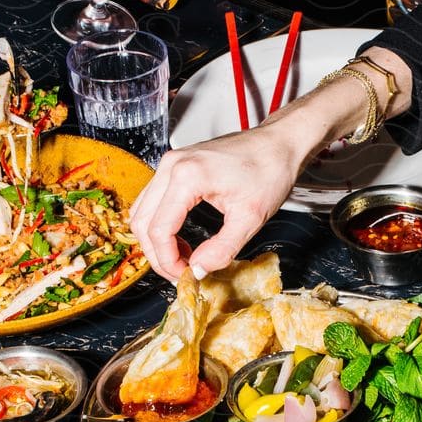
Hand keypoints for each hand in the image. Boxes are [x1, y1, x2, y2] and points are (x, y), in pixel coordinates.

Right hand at [129, 51, 411, 279]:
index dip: (167, 260)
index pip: (159, 229)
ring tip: (183, 258)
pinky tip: (181, 240)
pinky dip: (160, 225)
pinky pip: (152, 201)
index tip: (184, 277)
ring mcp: (170, 163)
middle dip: (157, 254)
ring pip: (143, 212)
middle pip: (142, 222)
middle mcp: (171, 165)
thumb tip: (197, 270)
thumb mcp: (250, 219)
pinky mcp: (174, 166)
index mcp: (187, 176)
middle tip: (180, 274)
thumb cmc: (270, 172)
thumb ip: (222, 250)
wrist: (279, 144)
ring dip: (156, 241)